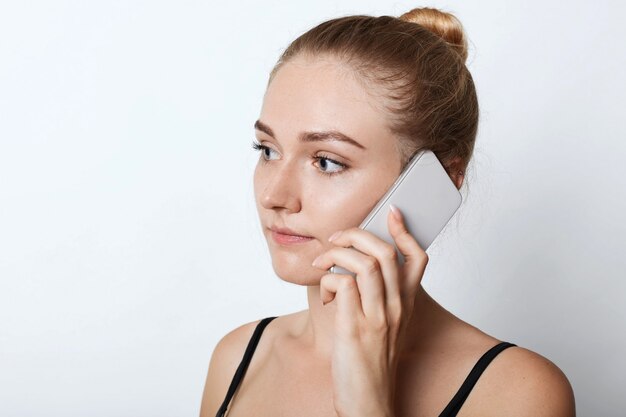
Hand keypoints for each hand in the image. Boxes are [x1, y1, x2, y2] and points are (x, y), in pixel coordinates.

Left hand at [311, 205, 428, 416]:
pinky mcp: (355, 328)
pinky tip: (325, 294)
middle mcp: (397, 307)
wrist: (369, 401)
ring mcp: (378, 317)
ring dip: (336, 254)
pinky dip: (329, 280)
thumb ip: (377, 297)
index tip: (392, 212)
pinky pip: (343, 285)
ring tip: (322, 263)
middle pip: (385, 252)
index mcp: (406, 305)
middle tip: (336, 239)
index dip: (405, 231)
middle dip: (357, 235)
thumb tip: (354, 268)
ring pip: (365, 264)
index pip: (417, 259)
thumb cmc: (371, 361)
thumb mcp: (383, 326)